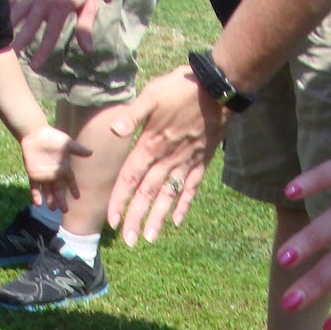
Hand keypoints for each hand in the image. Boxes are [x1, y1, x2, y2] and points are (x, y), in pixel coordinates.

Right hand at [10, 0, 99, 69]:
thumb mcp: (90, 3)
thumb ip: (85, 26)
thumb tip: (87, 50)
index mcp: (61, 9)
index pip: (50, 36)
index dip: (42, 52)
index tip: (35, 65)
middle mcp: (44, 2)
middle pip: (29, 28)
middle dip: (20, 43)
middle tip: (13, 56)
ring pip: (16, 14)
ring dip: (9, 28)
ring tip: (2, 41)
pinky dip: (5, 9)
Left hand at [18, 125, 89, 211]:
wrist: (35, 134)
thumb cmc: (52, 138)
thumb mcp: (67, 144)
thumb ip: (77, 150)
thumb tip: (91, 152)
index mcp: (63, 168)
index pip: (70, 182)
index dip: (73, 189)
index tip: (77, 197)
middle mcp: (54, 174)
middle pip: (59, 190)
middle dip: (62, 200)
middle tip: (65, 210)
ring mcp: (43, 176)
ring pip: (47, 192)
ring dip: (50, 200)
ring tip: (52, 209)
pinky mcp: (33, 175)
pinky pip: (34, 188)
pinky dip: (36, 196)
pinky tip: (38, 204)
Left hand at [105, 68, 224, 244]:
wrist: (219, 89)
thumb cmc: (181, 89)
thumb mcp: (152, 95)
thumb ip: (132, 115)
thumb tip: (113, 129)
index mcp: (151, 145)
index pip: (130, 178)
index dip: (120, 200)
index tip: (111, 221)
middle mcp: (167, 159)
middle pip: (147, 194)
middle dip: (136, 218)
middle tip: (129, 241)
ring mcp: (185, 162)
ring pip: (168, 195)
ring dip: (158, 218)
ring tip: (150, 238)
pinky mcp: (201, 161)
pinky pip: (191, 188)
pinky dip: (184, 204)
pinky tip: (177, 221)